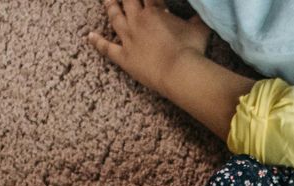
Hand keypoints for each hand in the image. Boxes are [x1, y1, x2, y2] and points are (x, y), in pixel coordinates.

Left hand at [87, 0, 211, 96]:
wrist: (180, 72)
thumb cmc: (192, 49)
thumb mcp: (199, 29)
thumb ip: (198, 18)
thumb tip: (203, 12)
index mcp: (154, 11)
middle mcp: (137, 20)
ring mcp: (128, 38)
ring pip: (114, 17)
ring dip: (109, 6)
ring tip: (106, 0)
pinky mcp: (124, 56)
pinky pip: (107, 48)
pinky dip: (97, 42)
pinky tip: (90, 36)